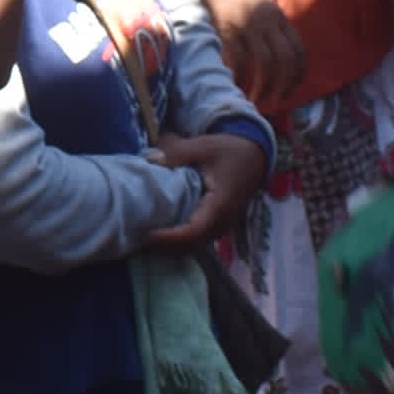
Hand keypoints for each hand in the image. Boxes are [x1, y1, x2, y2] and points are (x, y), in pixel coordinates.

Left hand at [140, 131, 267, 248]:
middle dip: (165, 247)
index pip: (194, 231)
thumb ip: (178, 153)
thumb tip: (150, 159)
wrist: (256, 154)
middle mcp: (223, 221)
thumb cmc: (231, 150)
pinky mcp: (218, 224)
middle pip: (192, 245)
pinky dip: (179, 241)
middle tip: (137, 238)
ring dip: (171, 246)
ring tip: (145, 238)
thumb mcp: (205, 146)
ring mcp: (222, 226)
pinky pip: (198, 240)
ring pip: (195, 246)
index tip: (147, 235)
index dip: (170, 238)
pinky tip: (161, 233)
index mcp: (220, 205)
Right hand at [186, 0, 304, 111]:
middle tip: (275, 102)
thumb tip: (280, 59)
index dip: (297, 75)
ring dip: (264, 86)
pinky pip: (240, 60)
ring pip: (266, 63)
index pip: (299, 51)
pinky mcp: (228, 28)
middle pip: (286, 59)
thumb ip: (272, 28)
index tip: (290, 91)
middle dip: (283, 86)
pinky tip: (237, 86)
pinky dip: (241, 78)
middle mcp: (268, 20)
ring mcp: (249, 23)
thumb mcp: (260, 8)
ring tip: (256, 100)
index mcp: (279, 16)